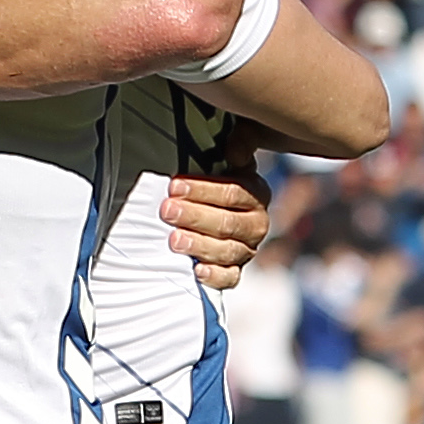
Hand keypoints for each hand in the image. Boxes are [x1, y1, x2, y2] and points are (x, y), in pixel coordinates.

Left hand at [162, 126, 272, 286]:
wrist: (212, 211)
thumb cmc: (214, 182)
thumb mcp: (226, 157)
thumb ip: (238, 145)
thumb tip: (234, 148)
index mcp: (256, 193)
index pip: (232, 192)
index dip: (203, 190)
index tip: (174, 186)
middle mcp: (256, 224)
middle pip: (228, 223)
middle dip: (195, 216)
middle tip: (167, 211)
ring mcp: (246, 250)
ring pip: (228, 251)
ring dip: (199, 245)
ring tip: (174, 240)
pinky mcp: (235, 271)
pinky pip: (229, 278)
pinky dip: (214, 276)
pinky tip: (197, 271)